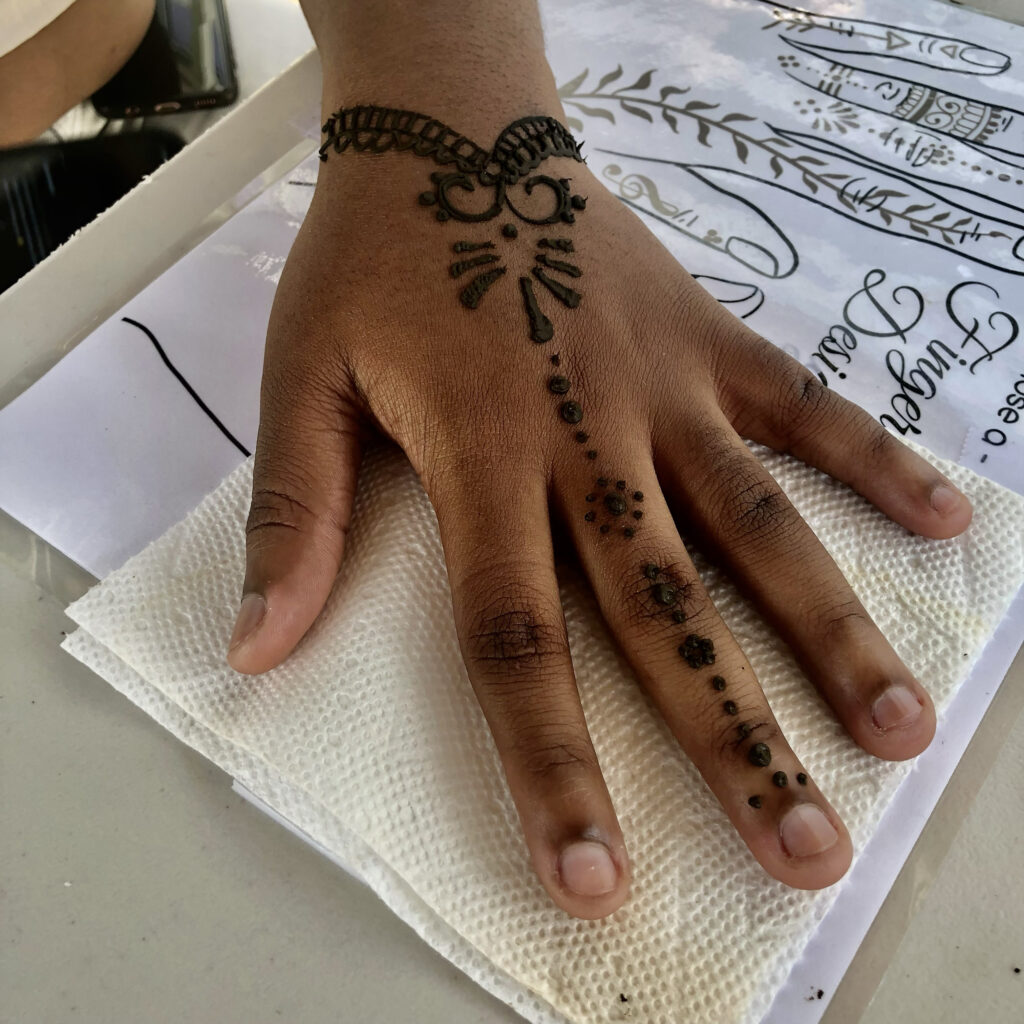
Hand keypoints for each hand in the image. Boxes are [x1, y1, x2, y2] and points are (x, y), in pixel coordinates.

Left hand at [224, 128, 971, 918]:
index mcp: (481, 455)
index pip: (517, 641)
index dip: (554, 765)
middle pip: (665, 609)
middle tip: (806, 853)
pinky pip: (806, 402)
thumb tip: (256, 652)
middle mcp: (588, 436)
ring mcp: (664, 385)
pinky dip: (875, 459)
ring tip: (896, 732)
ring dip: (830, 631)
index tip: (597, 878)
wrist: (450, 134)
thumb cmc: (372, 265)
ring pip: (757, 523)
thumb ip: (297, 513)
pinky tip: (947, 521)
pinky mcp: (711, 336)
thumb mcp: (302, 377)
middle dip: (733, 738)